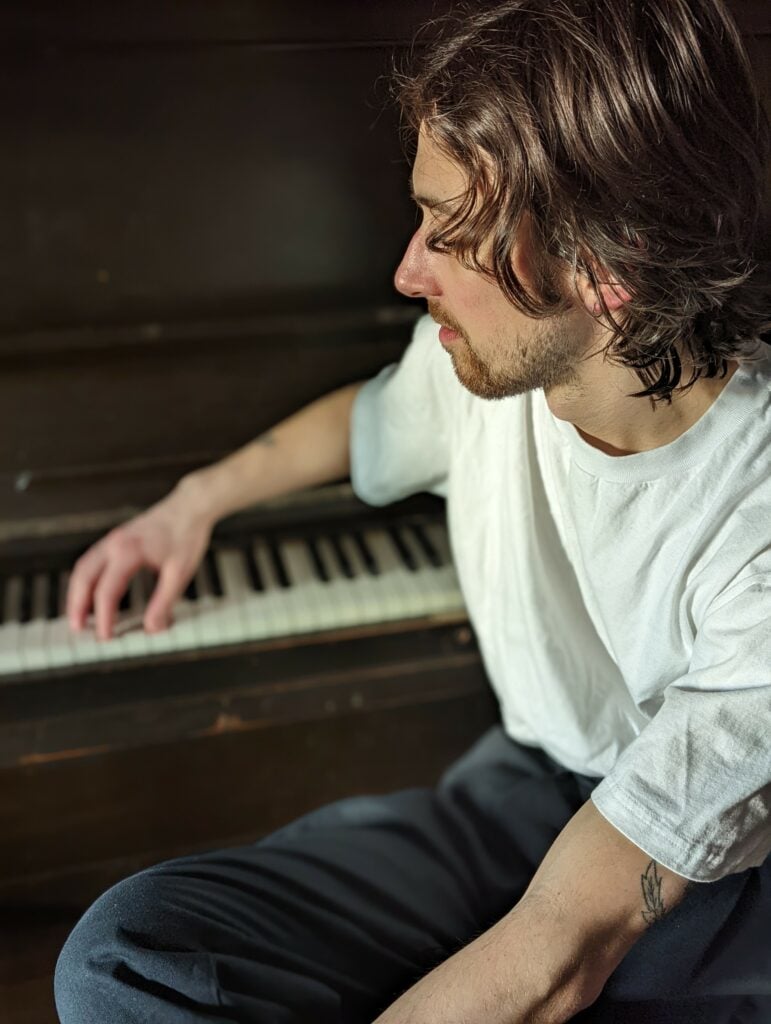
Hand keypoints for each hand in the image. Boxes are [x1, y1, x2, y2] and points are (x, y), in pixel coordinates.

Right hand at [66, 489, 213, 640]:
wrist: (190, 507)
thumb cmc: (186, 535)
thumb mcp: (180, 572)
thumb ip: (164, 601)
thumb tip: (152, 628)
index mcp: (128, 552)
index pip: (106, 591)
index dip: (103, 617)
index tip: (105, 637)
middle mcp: (114, 544)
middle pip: (83, 577)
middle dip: (77, 605)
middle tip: (78, 630)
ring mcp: (112, 540)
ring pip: (83, 568)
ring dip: (77, 593)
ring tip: (79, 616)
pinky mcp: (116, 539)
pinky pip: (91, 561)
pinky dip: (85, 580)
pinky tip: (90, 593)